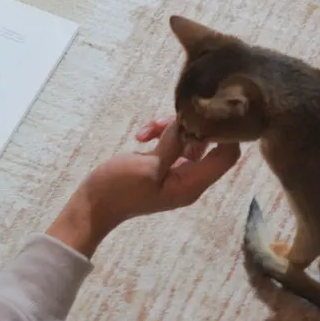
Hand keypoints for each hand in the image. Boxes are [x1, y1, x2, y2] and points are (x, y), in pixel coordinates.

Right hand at [47, 118, 239, 257]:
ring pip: (187, 140)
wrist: (93, 206)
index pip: (227, 156)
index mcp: (191, 184)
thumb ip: (173, 144)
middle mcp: (190, 179)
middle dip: (189, 126)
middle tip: (165, 121)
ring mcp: (176, 173)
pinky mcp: (162, 167)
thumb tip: (192, 122)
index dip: (225, 134)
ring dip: (169, 129)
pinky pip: (171, 144)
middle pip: (208, 144)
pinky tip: (140, 136)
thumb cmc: (118, 189)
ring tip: (146, 130)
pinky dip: (159, 135)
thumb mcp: (146, 165)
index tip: (208, 114)